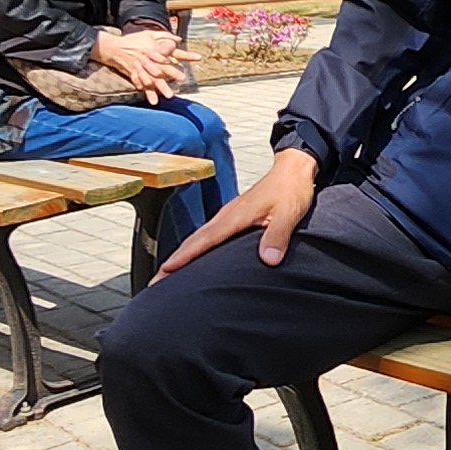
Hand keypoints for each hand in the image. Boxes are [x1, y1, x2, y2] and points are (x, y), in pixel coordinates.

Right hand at [96, 24, 187, 95]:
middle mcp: (149, 59)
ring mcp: (141, 67)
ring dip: (161, 87)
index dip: (185, 55)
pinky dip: (148, 92)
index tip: (197, 57)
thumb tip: (178, 39)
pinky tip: (154, 101)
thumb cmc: (133, 41)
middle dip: (172, 73)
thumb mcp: (148, 34)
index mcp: (154, 48)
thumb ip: (164, 36)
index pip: (172, 51)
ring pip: (153, 78)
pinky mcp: (135, 75)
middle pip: (163, 65)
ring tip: (170, 96)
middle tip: (183, 79)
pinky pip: (143, 85)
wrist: (114, 48)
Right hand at [159, 148, 315, 275]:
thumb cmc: (291, 189)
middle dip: (173, 261)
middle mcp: (226, 216)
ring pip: (199, 238)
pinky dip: (196, 248)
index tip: (166, 271)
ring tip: (167, 274)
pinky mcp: (234, 217)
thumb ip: (277, 236)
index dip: (184, 257)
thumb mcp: (289, 213)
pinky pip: (208, 235)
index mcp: (235, 216)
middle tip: (155, 281)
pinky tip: (195, 257)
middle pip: (193, 241)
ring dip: (182, 255)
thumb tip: (268, 260)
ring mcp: (228, 216)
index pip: (204, 240)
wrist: (294, 167)